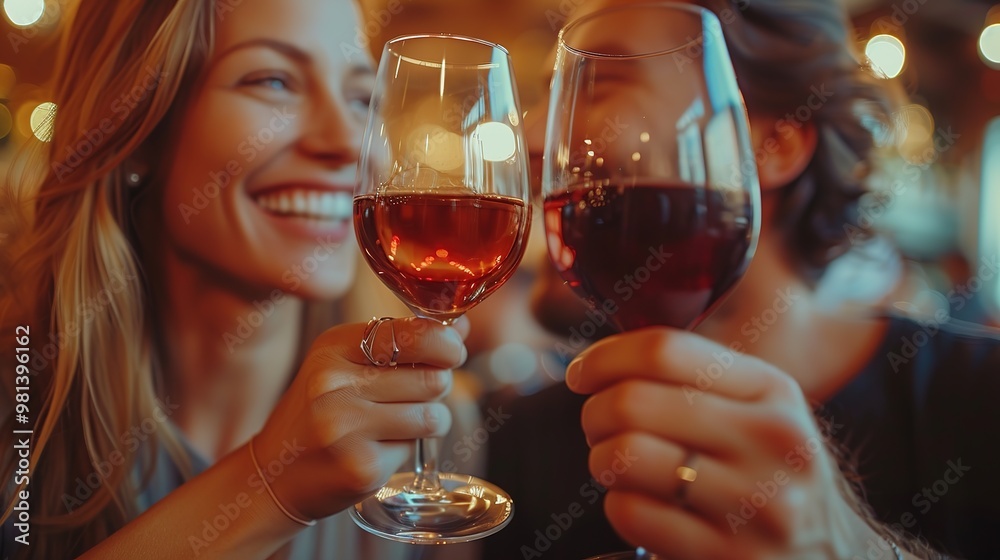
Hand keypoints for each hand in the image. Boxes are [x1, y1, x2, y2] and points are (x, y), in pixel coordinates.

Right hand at [254, 316, 468, 519]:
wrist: (276, 475)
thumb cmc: (323, 412)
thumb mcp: (348, 363)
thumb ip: (404, 342)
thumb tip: (462, 325)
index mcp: (334, 346)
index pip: (413, 333)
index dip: (445, 343)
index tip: (450, 352)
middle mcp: (334, 382)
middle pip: (432, 377)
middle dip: (438, 386)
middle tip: (416, 395)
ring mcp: (345, 426)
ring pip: (433, 415)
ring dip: (431, 420)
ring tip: (401, 423)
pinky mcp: (360, 466)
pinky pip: (416, 447)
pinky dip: (408, 447)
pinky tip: (378, 447)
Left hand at [567, 328, 881, 559]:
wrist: (834, 557)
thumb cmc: (774, 476)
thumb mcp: (762, 413)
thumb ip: (698, 378)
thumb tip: (606, 357)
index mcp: (773, 391)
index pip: (665, 350)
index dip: (604, 357)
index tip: (581, 374)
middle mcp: (772, 442)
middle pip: (634, 402)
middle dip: (594, 413)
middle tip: (597, 426)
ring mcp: (755, 504)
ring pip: (625, 456)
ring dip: (601, 459)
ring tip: (616, 465)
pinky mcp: (731, 556)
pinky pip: (631, 512)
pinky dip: (619, 505)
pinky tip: (640, 505)